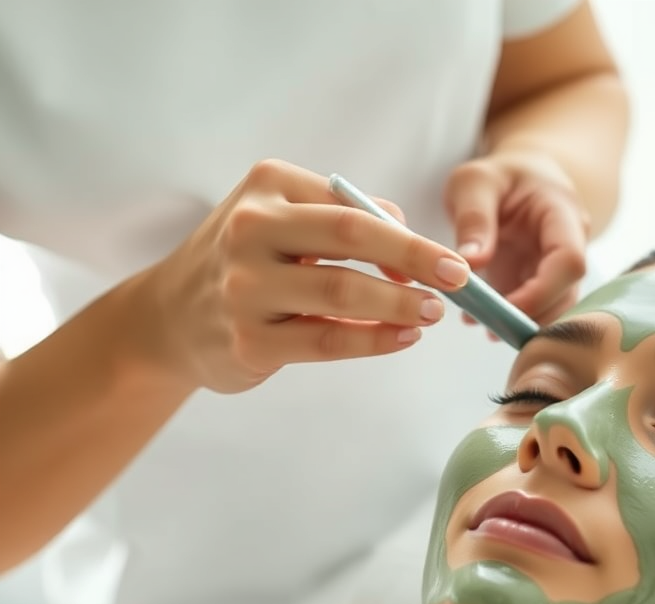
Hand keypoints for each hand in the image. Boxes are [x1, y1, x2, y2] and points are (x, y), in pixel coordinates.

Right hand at [139, 159, 470, 392]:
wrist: (170, 319)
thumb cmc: (245, 264)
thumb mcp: (282, 220)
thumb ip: (341, 218)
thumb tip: (409, 235)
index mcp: (267, 186)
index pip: (353, 207)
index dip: (407, 237)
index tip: (450, 260)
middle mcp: (250, 229)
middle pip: (351, 238)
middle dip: (414, 260)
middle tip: (458, 281)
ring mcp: (246, 287)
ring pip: (341, 292)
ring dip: (399, 304)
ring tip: (433, 314)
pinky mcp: (250, 340)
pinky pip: (328, 339)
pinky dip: (374, 340)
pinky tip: (403, 338)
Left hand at [444, 150, 589, 324]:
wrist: (518, 180)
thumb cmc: (499, 176)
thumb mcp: (475, 182)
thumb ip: (473, 218)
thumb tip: (471, 263)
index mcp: (562, 215)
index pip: (569, 262)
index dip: (542, 292)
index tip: (504, 308)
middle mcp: (571, 247)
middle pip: (565, 295)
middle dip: (529, 316)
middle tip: (485, 324)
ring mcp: (559, 270)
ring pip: (553, 310)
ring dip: (517, 323)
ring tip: (476, 320)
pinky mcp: (542, 286)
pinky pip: (533, 311)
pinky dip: (507, 320)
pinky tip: (478, 319)